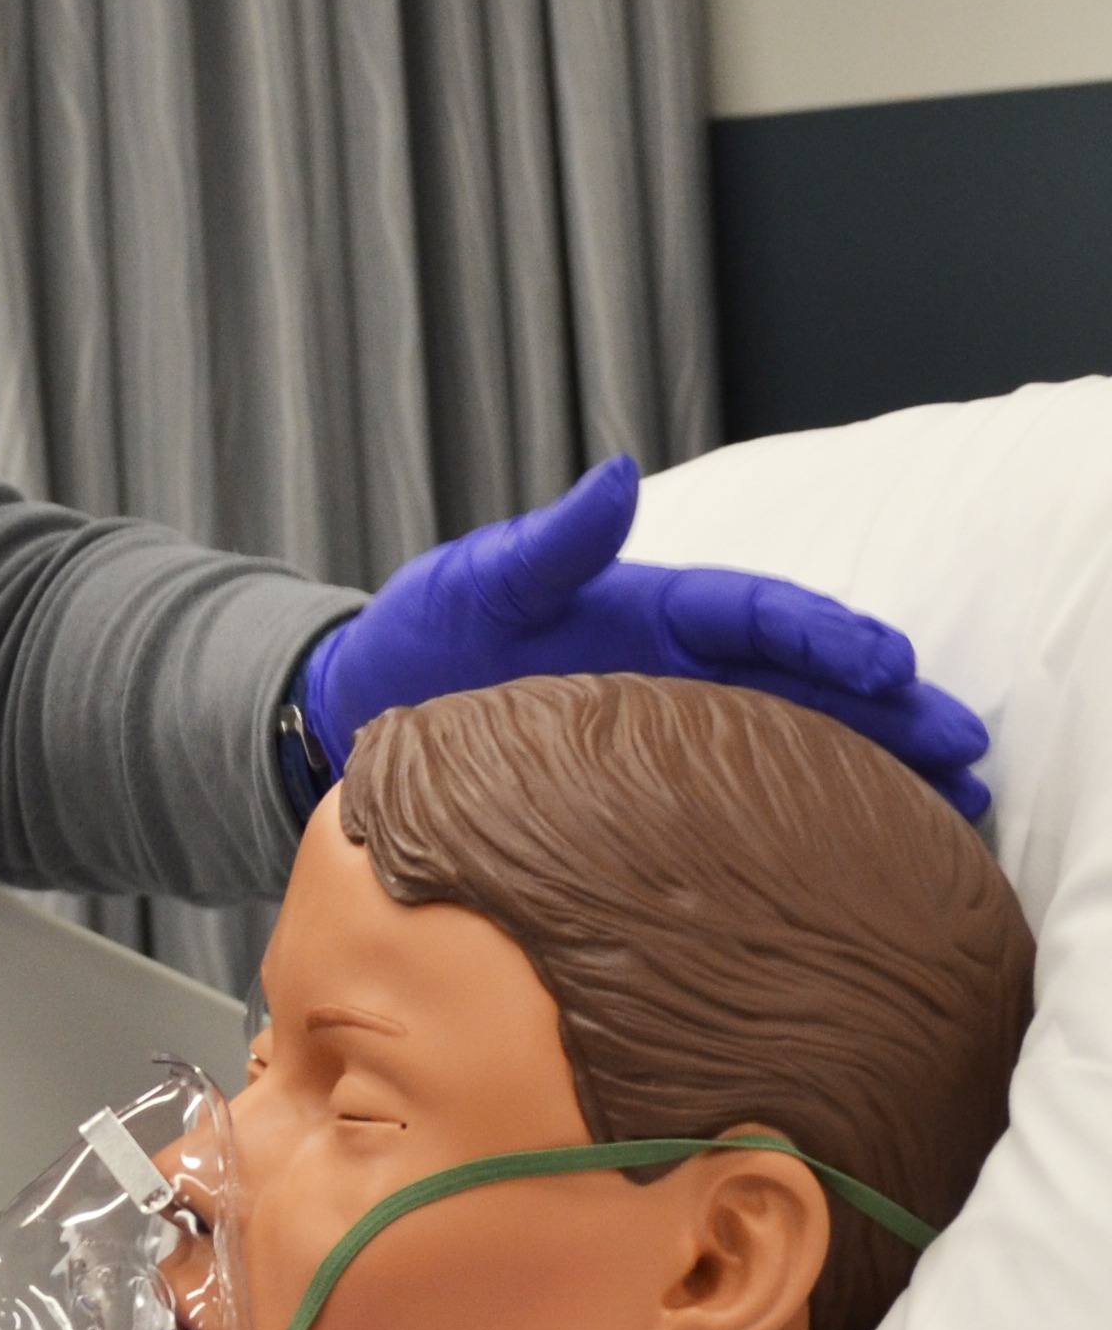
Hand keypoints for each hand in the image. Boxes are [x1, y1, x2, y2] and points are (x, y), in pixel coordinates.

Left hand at [305, 456, 989, 818]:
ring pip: (791, 747)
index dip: (824, 638)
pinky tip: (866, 854)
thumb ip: (552, 542)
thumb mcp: (481, 579)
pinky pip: (739, 805)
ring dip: (872, 770)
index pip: (757, 616)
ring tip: (955, 804)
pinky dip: (806, 822)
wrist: (367, 708)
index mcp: (649, 610)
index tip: (886, 662)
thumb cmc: (426, 632)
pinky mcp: (644, 795)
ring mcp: (667, 735)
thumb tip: (618, 475)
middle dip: (886, 710)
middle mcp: (676, 672)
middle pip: (803, 685)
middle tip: (961, 745)